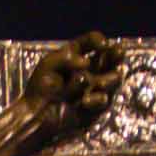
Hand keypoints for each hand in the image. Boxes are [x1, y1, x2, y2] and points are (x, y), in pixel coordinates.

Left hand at [17, 32, 126, 150]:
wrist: (37, 114)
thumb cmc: (41, 87)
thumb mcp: (49, 65)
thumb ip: (67, 58)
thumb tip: (87, 62)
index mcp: (77, 55)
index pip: (92, 42)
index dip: (99, 41)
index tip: (102, 44)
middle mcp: (90, 69)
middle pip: (110, 58)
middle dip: (116, 54)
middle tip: (119, 52)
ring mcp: (95, 86)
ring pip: (113, 78)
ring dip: (110, 78)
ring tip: (100, 83)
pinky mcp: (96, 105)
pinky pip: (103, 99)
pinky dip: (96, 99)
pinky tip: (84, 101)